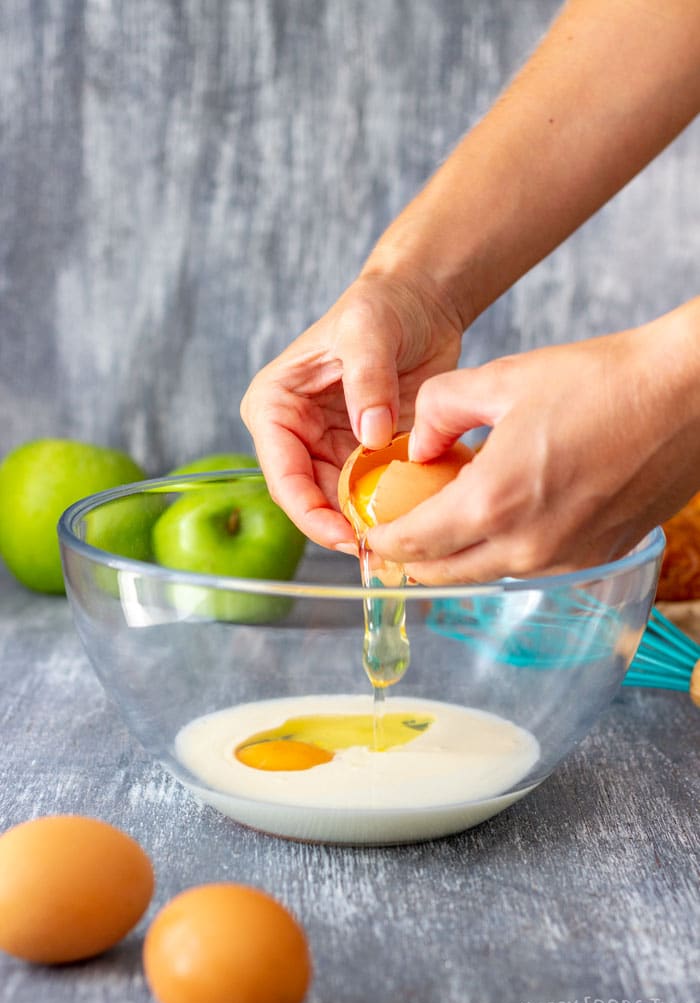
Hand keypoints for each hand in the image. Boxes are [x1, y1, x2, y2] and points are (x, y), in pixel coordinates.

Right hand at [240, 269, 462, 550]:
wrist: (420, 302)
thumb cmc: (382, 305)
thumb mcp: (369, 331)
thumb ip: (367, 379)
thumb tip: (370, 436)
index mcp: (275, 407)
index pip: (283, 474)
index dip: (311, 512)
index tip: (346, 535)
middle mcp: (296, 435)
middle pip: (311, 500)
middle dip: (343, 527)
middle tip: (382, 550)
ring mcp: (330, 449)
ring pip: (343, 504)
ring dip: (370, 522)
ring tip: (404, 540)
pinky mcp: (365, 456)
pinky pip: (374, 493)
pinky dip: (395, 507)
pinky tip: (420, 517)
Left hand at [366, 300, 699, 582]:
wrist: (684, 397)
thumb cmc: (600, 382)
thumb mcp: (501, 379)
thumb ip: (439, 412)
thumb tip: (418, 447)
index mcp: (493, 503)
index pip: (411, 546)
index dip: (379, 540)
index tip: (368, 528)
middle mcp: (525, 547)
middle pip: (440, 575)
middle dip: (409, 557)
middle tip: (397, 527)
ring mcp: (563, 560)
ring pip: (483, 574)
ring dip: (454, 554)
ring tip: (447, 513)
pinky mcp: (594, 558)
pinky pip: (526, 565)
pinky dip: (500, 549)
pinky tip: (503, 511)